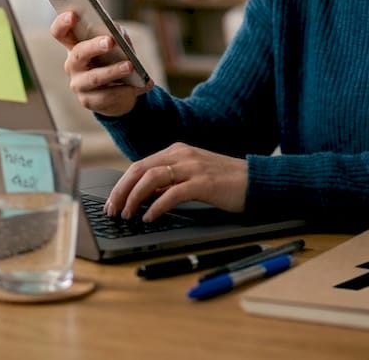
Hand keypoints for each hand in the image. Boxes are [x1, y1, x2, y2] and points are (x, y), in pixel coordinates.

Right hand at [50, 11, 153, 116]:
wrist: (120, 91)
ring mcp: (79, 84)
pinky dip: (129, 89)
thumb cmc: (115, 59)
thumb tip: (116, 31)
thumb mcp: (117, 43)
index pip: (60, 33)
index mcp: (74, 45)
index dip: (62, 23)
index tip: (72, 15)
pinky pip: (108, 95)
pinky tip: (144, 84)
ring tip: (130, 66)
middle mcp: (72, 65)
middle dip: (94, 46)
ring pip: (94, 78)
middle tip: (110, 41)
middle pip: (78, 53)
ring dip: (113, 71)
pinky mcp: (89, 101)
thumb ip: (115, 33)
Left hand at [105, 142, 247, 221]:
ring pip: (152, 178)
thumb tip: (143, 197)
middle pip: (140, 169)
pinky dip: (156, 206)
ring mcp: (193, 167)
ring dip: (134, 198)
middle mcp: (182, 155)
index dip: (122, 184)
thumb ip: (169, 183)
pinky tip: (149, 217)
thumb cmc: (224, 182)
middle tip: (113, 210)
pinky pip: (172, 193)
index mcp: (177, 151)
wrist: (256, 181)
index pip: (140, 165)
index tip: (113, 202)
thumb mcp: (191, 177)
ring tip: (128, 215)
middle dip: (122, 191)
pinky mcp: (204, 182)